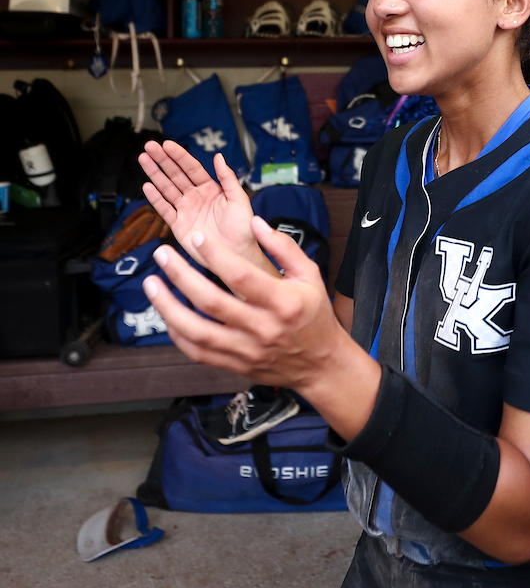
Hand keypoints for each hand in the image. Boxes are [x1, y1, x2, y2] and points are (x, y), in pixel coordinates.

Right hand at [138, 141, 258, 271]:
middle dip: (162, 160)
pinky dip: (155, 198)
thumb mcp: (239, 199)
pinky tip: (147, 186)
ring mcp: (186, 210)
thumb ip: (228, 178)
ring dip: (155, 174)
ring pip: (167, 188)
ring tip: (143, 159)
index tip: (166, 145)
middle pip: (176, 175)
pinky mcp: (179, 225)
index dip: (179, 156)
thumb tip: (219, 157)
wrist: (238, 254)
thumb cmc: (244, 229)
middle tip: (149, 146)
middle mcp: (197, 197)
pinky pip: (164, 209)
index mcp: (212, 189)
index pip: (192, 168)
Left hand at [143, 216, 347, 389]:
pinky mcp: (235, 364)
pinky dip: (177, 332)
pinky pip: (197, 351)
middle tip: (162, 254)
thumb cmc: (314, 315)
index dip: (215, 255)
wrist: (320, 363)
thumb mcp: (310, 275)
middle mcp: (263, 328)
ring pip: (196, 331)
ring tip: (151, 284)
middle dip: (181, 275)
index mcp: (284, 303)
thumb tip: (256, 224)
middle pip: (211, 301)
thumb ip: (284, 247)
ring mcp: (246, 349)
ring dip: (167, 306)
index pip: (242, 276)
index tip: (197, 238)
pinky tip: (167, 313)